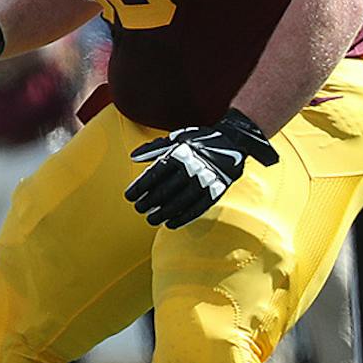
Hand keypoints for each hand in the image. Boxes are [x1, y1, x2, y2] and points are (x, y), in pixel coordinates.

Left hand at [124, 109, 278, 228]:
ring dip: (163, 213)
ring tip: (151, 219)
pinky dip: (183, 218)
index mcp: (180, 153)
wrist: (234, 142)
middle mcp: (192, 167)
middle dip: (149, 202)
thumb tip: (133, 157)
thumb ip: (154, 148)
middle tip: (138, 209)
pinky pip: (198, 208)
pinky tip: (171, 224)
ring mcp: (206, 180)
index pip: (155, 174)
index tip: (129, 196)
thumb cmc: (199, 140)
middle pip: (166, 190)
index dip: (140, 187)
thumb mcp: (177, 138)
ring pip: (180, 201)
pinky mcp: (217, 190)